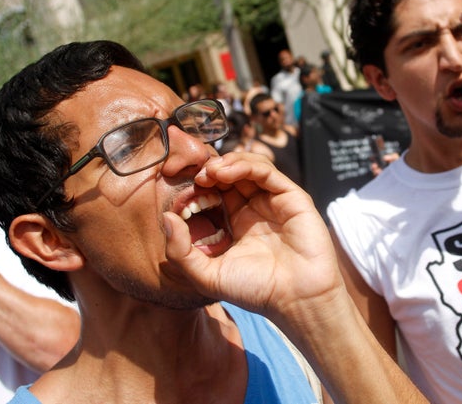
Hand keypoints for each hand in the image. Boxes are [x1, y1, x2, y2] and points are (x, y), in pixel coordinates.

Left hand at [163, 152, 341, 323]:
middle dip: (210, 168)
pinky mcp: (292, 197)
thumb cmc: (256, 290)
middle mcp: (255, 207)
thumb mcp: (206, 275)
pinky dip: (245, 165)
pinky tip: (225, 172)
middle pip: (231, 173)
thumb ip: (180, 251)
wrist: (295, 299)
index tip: (180, 186)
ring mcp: (274, 201)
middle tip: (193, 173)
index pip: (216, 190)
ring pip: (249, 166)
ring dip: (226, 162)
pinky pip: (267, 171)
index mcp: (237, 222)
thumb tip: (166, 218)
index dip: (199, 184)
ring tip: (208, 172)